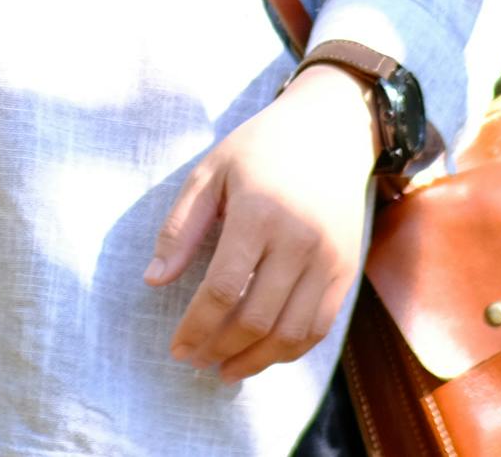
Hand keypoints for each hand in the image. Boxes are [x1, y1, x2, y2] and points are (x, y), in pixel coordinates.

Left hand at [144, 62, 377, 382]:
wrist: (331, 130)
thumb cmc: (260, 149)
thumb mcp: (211, 172)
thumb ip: (181, 227)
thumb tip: (154, 279)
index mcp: (258, 213)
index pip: (222, 289)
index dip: (196, 327)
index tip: (176, 347)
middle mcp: (299, 240)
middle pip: (256, 318)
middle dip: (219, 348)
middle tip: (195, 360)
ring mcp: (328, 259)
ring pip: (290, 333)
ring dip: (254, 361)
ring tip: (224, 369)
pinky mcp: (346, 270)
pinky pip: (318, 327)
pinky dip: (289, 351)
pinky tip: (262, 355)